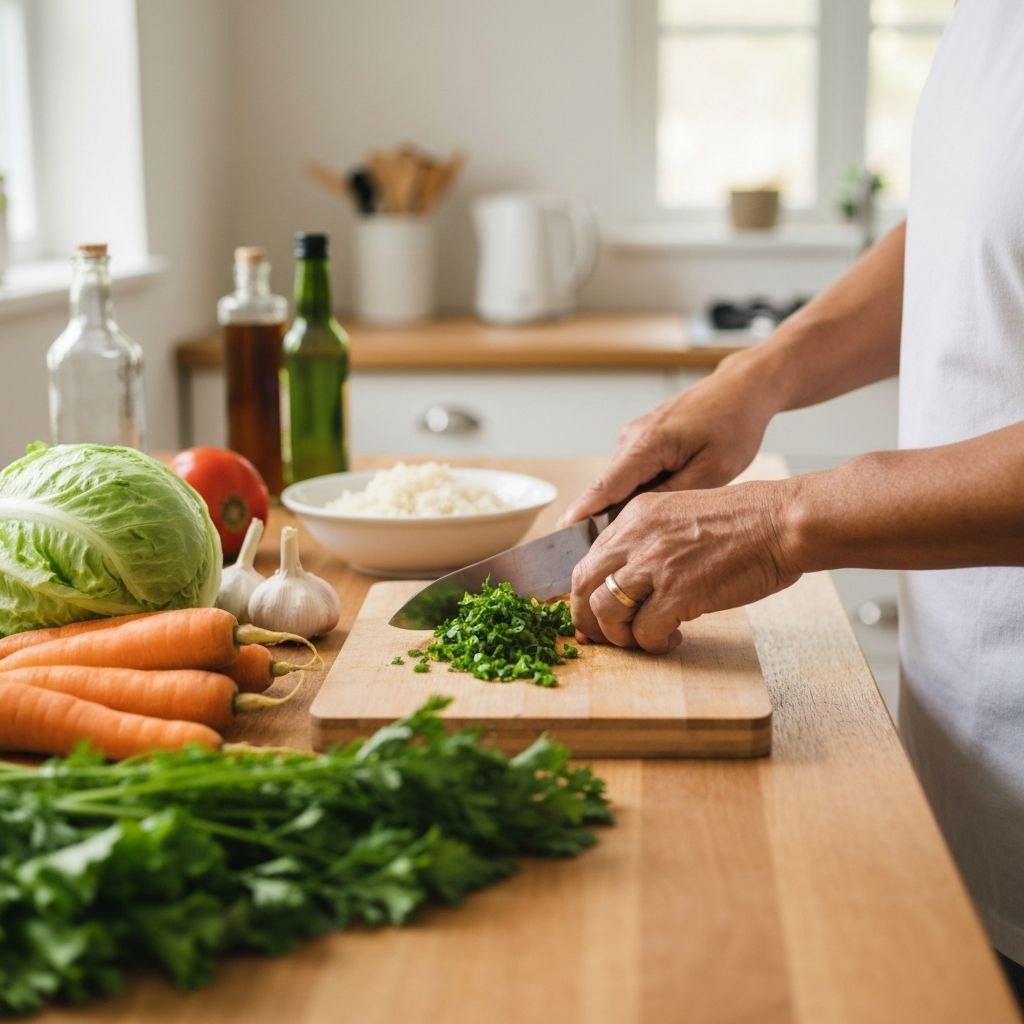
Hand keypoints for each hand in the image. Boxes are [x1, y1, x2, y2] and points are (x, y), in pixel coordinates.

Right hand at [559, 358, 778, 525]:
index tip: (563, 534)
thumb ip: (672, 495)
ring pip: (621, 482)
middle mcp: (632, 438)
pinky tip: (662, 504)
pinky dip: (639, 490)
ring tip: (650, 530)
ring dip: (628, 505)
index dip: (583, 512)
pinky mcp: (642, 438)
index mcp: (647, 444)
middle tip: (613, 554)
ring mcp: (634, 436)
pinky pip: (632, 472)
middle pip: (608, 488)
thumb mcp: (713, 470)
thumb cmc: (733, 425)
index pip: (605, 485)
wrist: (740, 388)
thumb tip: (638, 519)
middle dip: (604, 519)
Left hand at [570, 481, 800, 653]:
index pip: (589, 557)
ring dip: (620, 635)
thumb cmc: (745, 523)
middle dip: (588, 618)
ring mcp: (655, 564)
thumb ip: (650, 541)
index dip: (586, 592)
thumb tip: (630, 580)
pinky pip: (644, 631)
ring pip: (605, 609)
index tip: (595, 613)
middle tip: (606, 637)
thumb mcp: (681, 516)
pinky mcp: (678, 592)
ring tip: (645, 638)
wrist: (782, 522)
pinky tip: (673, 639)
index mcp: (636, 516)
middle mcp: (637, 536)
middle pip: (583, 584)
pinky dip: (653, 644)